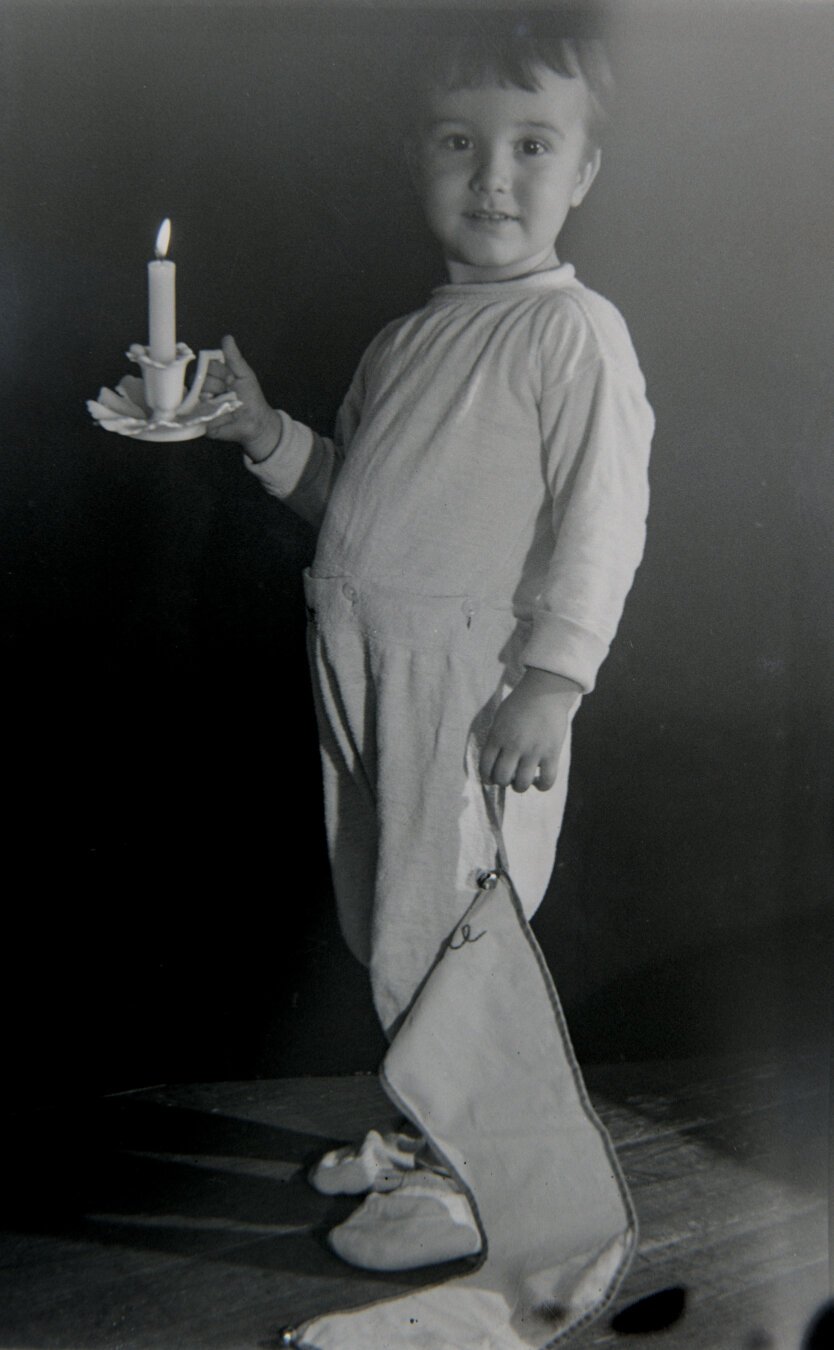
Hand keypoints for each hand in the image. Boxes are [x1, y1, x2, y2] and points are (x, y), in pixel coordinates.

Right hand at [203, 335, 281, 461]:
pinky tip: (225, 416)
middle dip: (217, 385)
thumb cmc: (250, 397)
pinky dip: (217, 415)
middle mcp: (202, 390)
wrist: (256, 421)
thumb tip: (227, 338)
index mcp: (211, 377)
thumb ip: (234, 358)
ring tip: (229, 405)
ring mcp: (199, 405)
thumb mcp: (244, 374)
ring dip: (217, 400)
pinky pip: (202, 414)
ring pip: (198, 397)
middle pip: (198, 380)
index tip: (231, 378)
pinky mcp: (201, 422)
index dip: (218, 371)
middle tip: (230, 392)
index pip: (205, 366)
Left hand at [479, 667, 580, 792]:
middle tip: (509, 775)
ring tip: (524, 778)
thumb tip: (493, 764)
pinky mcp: (551, 752)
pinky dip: (541, 786)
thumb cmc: (521, 704)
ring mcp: (533, 750)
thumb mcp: (500, 719)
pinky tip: (539, 781)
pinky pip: (546, 781)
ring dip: (520, 786)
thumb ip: (495, 740)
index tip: (492, 777)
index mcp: (497, 737)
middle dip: (503, 781)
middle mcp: (513, 746)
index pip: (485, 768)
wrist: (545, 690)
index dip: (487, 777)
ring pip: (521, 784)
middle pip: (502, 778)